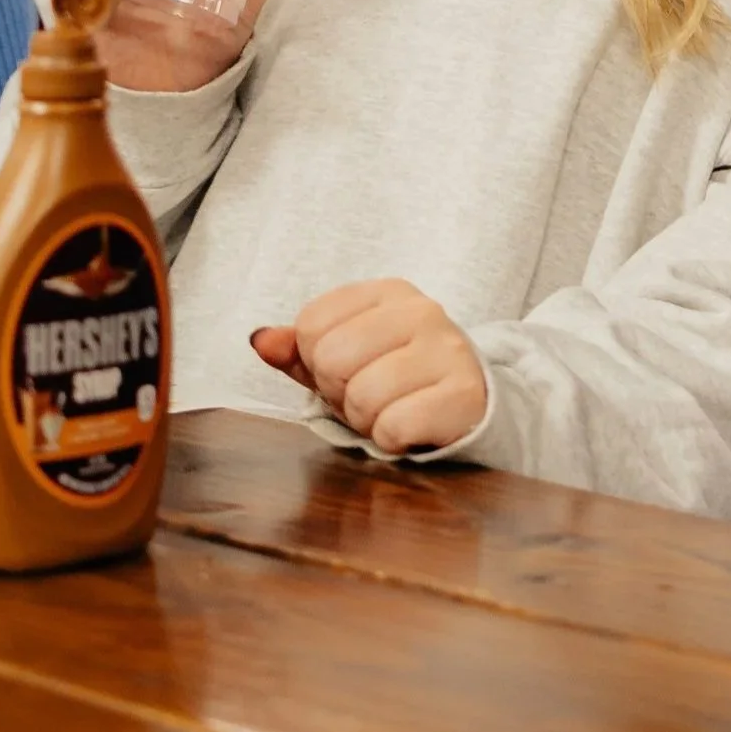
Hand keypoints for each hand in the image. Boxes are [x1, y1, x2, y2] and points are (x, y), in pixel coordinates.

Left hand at [251, 279, 488, 455]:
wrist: (470, 405)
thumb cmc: (398, 378)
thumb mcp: (347, 357)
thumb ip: (299, 348)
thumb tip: (260, 341)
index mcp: (389, 292)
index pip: (311, 325)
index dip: (318, 361)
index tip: (352, 369)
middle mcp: (422, 311)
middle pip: (332, 359)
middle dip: (342, 392)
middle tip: (372, 395)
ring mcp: (448, 350)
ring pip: (362, 397)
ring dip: (367, 420)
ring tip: (392, 410)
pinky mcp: (464, 394)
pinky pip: (394, 427)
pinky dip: (393, 439)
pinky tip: (411, 428)